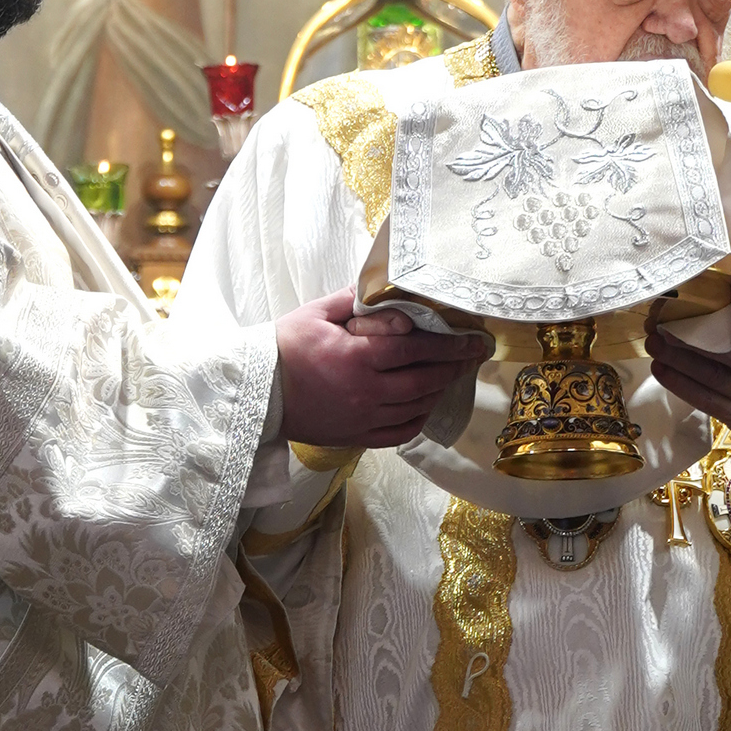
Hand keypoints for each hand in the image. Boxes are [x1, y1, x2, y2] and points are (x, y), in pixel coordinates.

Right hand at [275, 291, 488, 450]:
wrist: (256, 393)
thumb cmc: (282, 349)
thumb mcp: (315, 314)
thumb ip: (354, 303)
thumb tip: (387, 293)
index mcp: (356, 357)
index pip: (415, 349)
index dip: (448, 344)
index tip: (472, 339)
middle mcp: (365, 391)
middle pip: (423, 381)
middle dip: (454, 367)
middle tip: (475, 355)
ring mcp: (362, 418)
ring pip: (415, 408)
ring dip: (439, 391)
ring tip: (451, 375)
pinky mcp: (355, 437)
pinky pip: (398, 433)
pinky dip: (418, 419)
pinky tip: (424, 405)